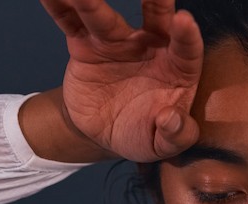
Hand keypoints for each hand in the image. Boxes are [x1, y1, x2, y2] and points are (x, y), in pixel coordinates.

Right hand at [38, 0, 202, 161]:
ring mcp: (117, 44)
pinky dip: (60, 8)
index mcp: (176, 70)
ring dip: (92, 3)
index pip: (186, 50)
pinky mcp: (86, 47)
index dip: (187, 36)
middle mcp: (149, 49)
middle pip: (155, 21)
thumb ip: (177, 135)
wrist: (103, 133)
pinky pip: (72, 23)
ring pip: (106, 19)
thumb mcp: (163, 145)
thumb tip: (171, 119)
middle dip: (156, 2)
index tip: (184, 20)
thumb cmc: (143, 134)